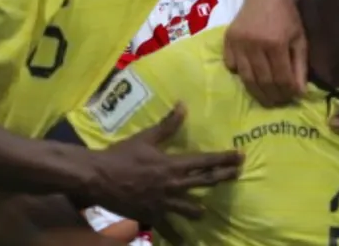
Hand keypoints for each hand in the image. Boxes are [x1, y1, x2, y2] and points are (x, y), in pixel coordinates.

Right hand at [88, 105, 242, 241]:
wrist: (98, 177)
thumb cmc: (121, 155)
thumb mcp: (146, 138)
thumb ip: (167, 125)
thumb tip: (183, 106)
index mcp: (172, 164)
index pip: (205, 161)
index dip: (224, 158)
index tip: (240, 156)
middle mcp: (173, 185)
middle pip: (205, 182)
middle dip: (224, 177)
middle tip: (239, 174)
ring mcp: (164, 203)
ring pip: (191, 209)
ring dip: (200, 210)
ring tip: (207, 212)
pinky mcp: (152, 216)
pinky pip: (168, 229)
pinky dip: (176, 236)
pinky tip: (183, 242)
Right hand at [223, 0, 307, 106]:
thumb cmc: (287, 17)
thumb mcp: (299, 39)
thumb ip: (300, 67)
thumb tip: (300, 93)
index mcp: (276, 43)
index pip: (281, 78)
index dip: (287, 92)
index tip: (292, 98)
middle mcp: (255, 44)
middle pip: (262, 81)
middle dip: (273, 96)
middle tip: (279, 102)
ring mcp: (238, 43)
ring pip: (246, 78)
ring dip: (257, 93)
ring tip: (266, 99)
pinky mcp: (227, 41)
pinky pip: (231, 66)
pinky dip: (240, 75)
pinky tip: (251, 78)